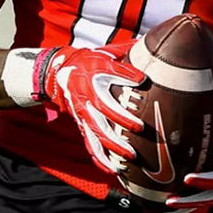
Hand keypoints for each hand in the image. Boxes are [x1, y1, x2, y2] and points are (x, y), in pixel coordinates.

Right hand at [41, 44, 145, 177]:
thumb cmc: (88, 62)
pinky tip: (113, 170)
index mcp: (95, 71)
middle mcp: (87, 94)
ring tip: (130, 157)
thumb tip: (156, 42)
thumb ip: (128, 50)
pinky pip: (90, 144)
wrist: (56, 74)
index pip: (111, 71)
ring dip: (113, 146)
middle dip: (121, 119)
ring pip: (96, 132)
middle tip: (139, 128)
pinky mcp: (81, 125)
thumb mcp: (106, 52)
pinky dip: (100, 159)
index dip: (125, 75)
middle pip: (103, 109)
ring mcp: (83, 112)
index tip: (142, 80)